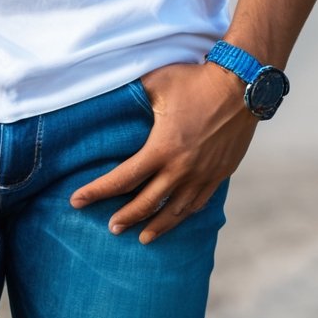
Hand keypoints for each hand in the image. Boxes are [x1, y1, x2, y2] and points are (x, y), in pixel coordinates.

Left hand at [69, 62, 256, 243]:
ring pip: (174, 212)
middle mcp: (181, 169)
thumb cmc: (195, 80)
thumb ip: (132, 93)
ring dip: (156, 226)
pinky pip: (198, 204)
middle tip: (110, 228)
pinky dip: (183, 216)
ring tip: (141, 237)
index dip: (96, 192)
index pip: (122, 179)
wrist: (241, 86)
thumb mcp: (157, 82)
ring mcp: (202, 175)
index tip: (76, 201)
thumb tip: (106, 89)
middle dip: (125, 217)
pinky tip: (175, 219)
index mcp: (162, 148)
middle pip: (146, 203)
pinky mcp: (219, 174)